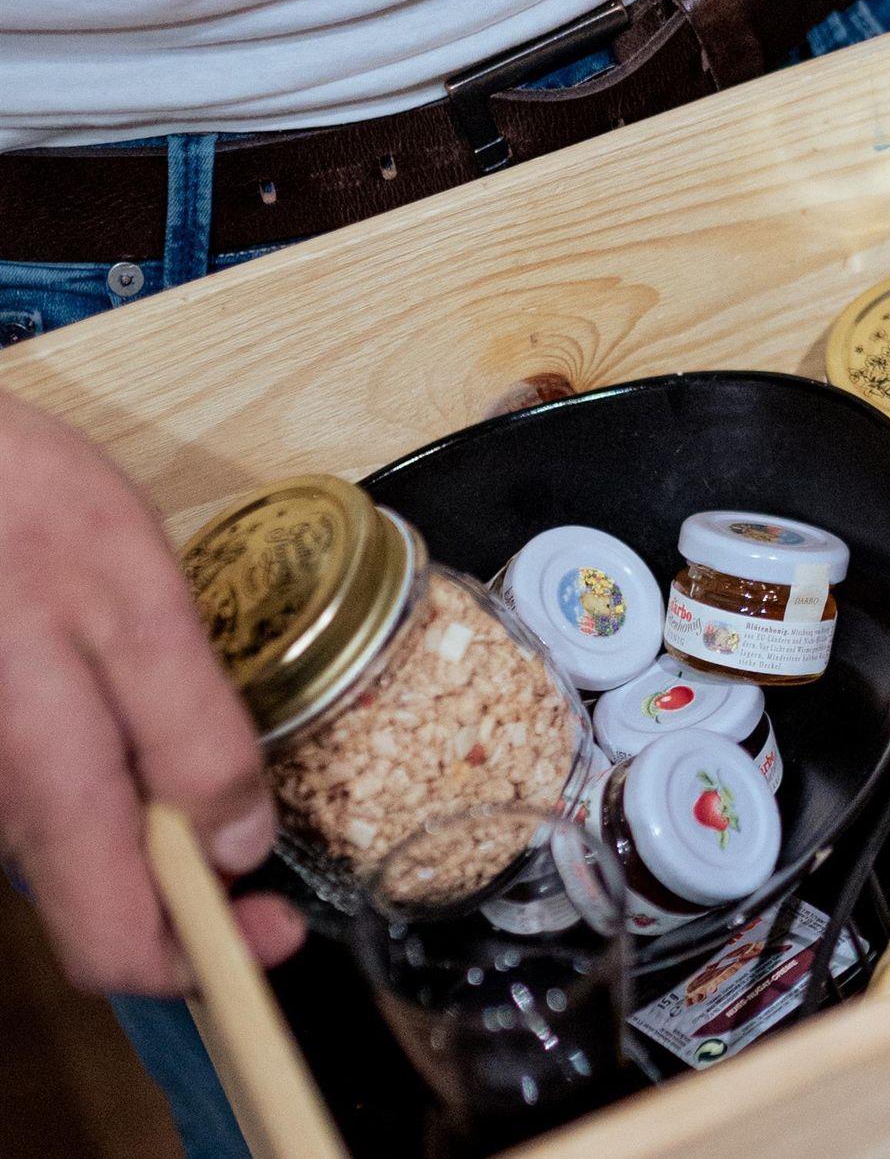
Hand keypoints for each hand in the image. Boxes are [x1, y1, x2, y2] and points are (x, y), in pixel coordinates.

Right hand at [0, 392, 301, 993]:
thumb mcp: (136, 605)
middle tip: (259, 856)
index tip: (279, 930)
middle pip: (94, 909)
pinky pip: (45, 799)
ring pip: (73, 851)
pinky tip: (136, 730)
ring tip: (203, 778)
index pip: (113, 944)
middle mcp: (0, 804)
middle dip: (189, 898)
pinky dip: (106, 790)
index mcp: (47, 780)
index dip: (206, 959)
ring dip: (148, 838)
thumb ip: (187, 731)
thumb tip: (239, 846)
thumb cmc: (23, 513)